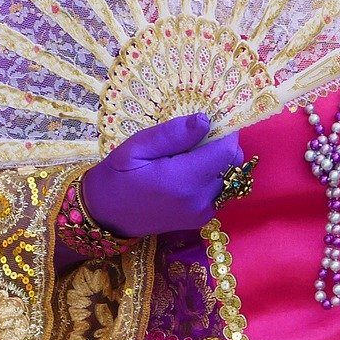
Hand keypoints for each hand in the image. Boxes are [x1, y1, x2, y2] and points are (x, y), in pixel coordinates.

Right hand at [82, 113, 242, 237]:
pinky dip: (211, 177)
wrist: (106, 215)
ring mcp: (202, 213)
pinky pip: (220, 190)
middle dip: (221, 145)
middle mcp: (199, 201)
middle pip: (233, 164)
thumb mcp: (137, 147)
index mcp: (183, 181)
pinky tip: (187, 173)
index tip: (209, 122)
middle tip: (193, 138)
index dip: (224, 132)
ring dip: (217, 162)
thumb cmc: (118, 175)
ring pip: (230, 177)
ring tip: (186, 157)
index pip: (228, 152)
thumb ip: (173, 134)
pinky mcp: (201, 219)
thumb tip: (206, 120)